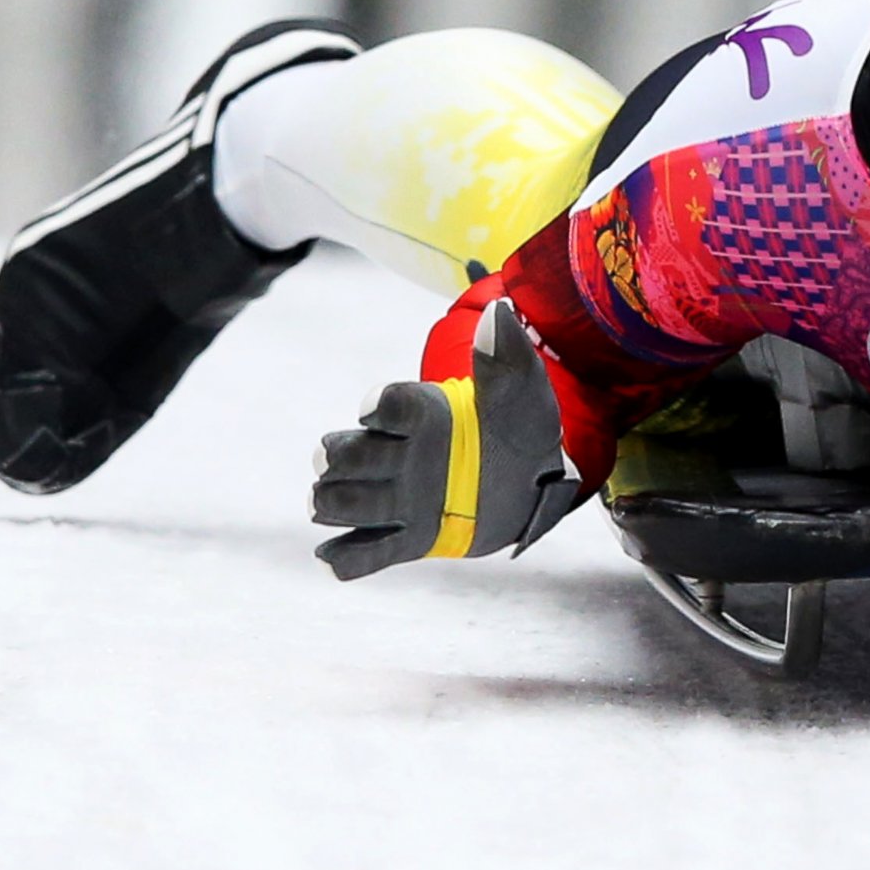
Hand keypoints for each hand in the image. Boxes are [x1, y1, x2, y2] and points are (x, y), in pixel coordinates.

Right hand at [310, 299, 581, 577]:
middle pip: (343, 454)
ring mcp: (396, 500)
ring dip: (336, 503)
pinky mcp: (402, 541)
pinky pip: (356, 557)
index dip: (378, 406)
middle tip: (366, 463)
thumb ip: (506, 357)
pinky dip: (342, 557)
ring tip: (356, 503)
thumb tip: (499, 312)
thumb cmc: (519, 427)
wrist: (533, 483)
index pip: (385, 404)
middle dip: (343, 458)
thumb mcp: (523, 393)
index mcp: (421, 414)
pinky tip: (338, 553)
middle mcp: (397, 455)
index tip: (379, 410)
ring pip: (337, 502)